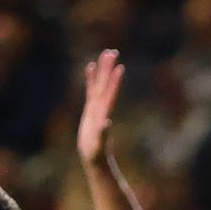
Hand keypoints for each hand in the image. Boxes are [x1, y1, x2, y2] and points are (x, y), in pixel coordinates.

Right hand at [76, 50, 123, 166]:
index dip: (114, 82)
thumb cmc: (96, 153)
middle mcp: (101, 107)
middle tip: (112, 52)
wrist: (94, 157)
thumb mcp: (98, 145)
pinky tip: (90, 67)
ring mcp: (96, 106)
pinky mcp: (90, 108)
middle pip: (105, 84)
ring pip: (99, 84)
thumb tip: (106, 123)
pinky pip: (90, 89)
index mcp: (104, 113)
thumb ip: (103, 135)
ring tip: (105, 53)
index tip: (120, 68)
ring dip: (102, 69)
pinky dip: (90, 78)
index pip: (110, 94)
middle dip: (108, 69)